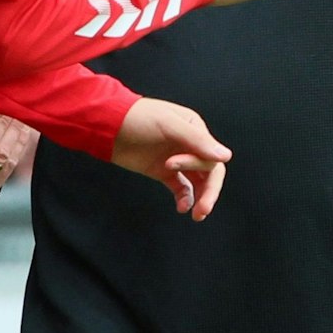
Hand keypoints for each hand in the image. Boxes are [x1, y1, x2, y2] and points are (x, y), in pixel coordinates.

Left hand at [110, 98, 230, 219]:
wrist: (107, 127)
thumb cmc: (137, 118)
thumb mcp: (167, 124)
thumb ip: (196, 140)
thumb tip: (225, 156)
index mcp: (194, 129)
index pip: (209, 155)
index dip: (196, 164)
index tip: (170, 164)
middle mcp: (189, 145)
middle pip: (209, 172)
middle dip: (209, 191)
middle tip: (203, 210)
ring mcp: (177, 159)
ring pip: (198, 182)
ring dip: (201, 197)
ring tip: (196, 214)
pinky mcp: (164, 172)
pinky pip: (181, 188)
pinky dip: (184, 198)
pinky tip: (183, 207)